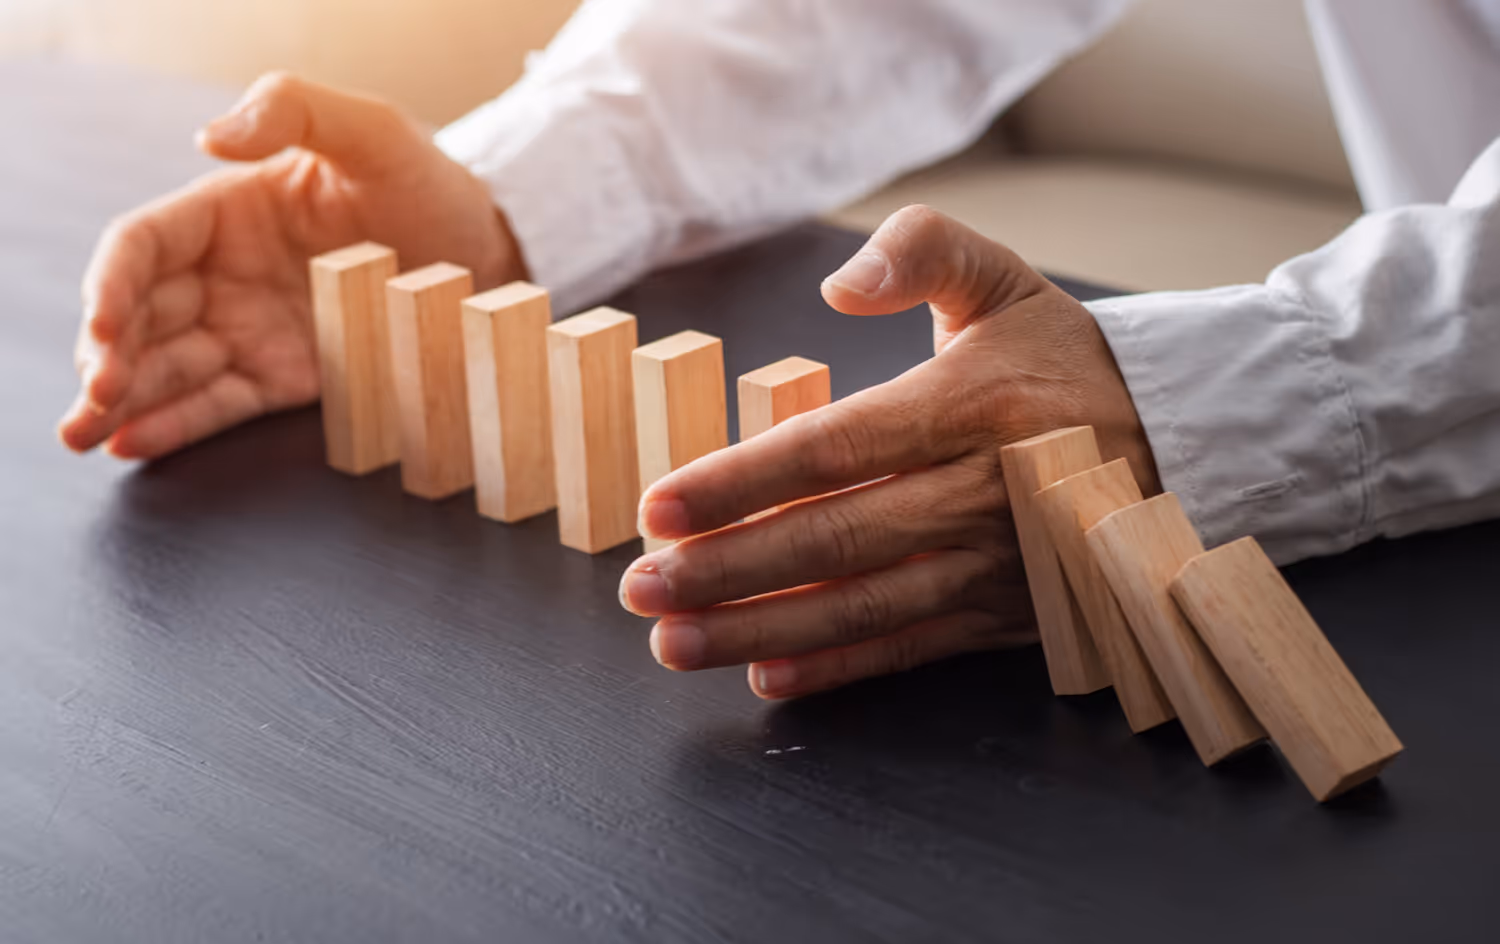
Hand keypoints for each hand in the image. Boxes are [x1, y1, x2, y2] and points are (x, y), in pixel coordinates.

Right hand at [60, 72, 524, 458]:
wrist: (488, 254)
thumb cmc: (426, 184)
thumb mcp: (370, 131)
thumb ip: (293, 110)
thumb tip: (210, 139)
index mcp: (225, 212)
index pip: (142, 246)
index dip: (112, 284)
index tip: (106, 325)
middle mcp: (223, 274)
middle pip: (140, 315)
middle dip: (106, 357)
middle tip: (92, 399)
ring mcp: (250, 329)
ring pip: (167, 367)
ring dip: (122, 401)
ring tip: (91, 433)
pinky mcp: (285, 378)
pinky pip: (221, 403)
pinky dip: (177, 425)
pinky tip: (136, 444)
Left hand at [617, 206, 1159, 698]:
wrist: (1181, 440)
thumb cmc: (1067, 360)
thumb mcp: (1005, 279)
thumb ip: (923, 249)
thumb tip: (838, 285)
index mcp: (970, 406)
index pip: (836, 449)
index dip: (742, 482)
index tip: (662, 506)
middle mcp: (983, 493)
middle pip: (836, 538)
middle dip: (728, 569)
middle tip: (641, 588)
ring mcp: (996, 564)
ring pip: (864, 606)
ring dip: (762, 630)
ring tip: (676, 642)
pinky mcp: (1008, 614)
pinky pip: (913, 648)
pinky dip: (841, 668)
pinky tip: (771, 676)